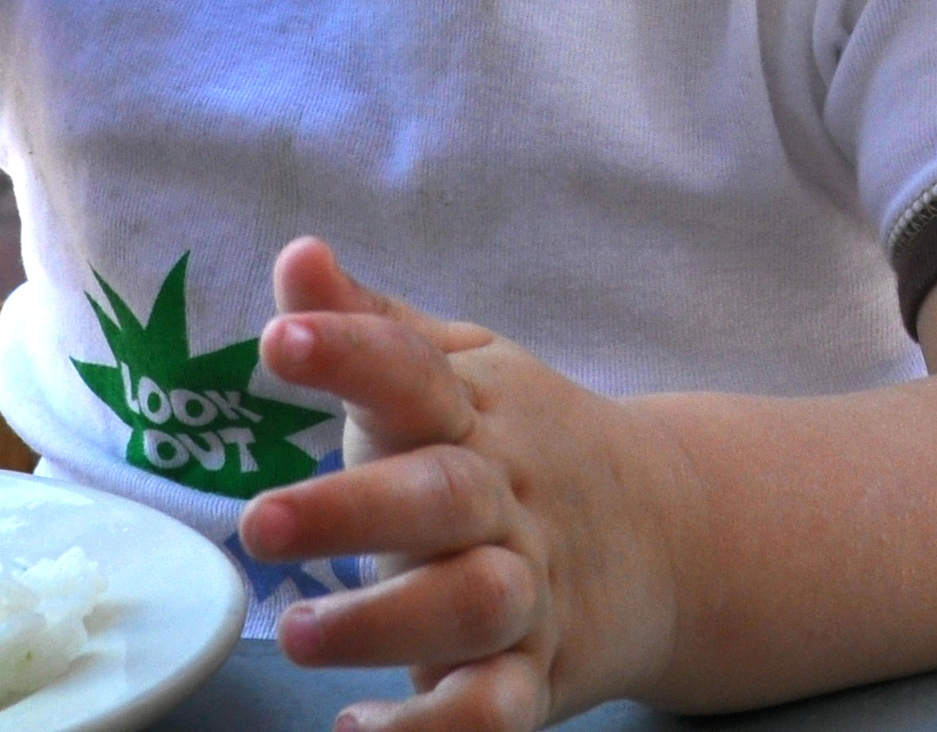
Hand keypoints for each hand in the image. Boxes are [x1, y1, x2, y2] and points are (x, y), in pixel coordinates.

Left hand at [236, 239, 693, 731]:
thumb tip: (295, 253)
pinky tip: (359, 727)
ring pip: (473, 604)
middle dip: (352, 508)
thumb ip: (371, 323)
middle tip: (261, 522)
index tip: (276, 341)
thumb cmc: (524, 445)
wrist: (675, 535)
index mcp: (478, 411)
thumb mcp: (460, 369)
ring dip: (383, 622)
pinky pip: (493, 710)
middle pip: (442, 495)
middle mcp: (505, 497)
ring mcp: (529, 587)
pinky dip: (432, 730)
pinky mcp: (537, 673)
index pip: (412, 370)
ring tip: (296, 632)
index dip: (348, 352)